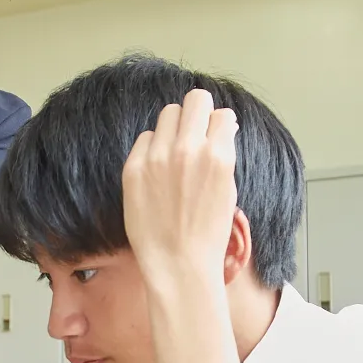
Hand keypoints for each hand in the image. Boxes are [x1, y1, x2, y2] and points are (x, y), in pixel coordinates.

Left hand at [122, 89, 238, 286]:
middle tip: (195, 132)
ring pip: (168, 113)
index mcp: (218, 155)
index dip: (219, 124)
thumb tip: (223, 124)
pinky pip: (145, 138)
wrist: (178, 262)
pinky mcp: (133, 167)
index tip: (214, 135)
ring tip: (175, 151)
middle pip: (194, 100)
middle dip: (198, 113)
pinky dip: (152, 147)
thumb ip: (224, 152)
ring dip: (175, 127)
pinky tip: (157, 169)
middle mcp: (188, 149)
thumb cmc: (207, 231)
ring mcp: (157, 157)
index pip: (221, 113)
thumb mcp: (229, 189)